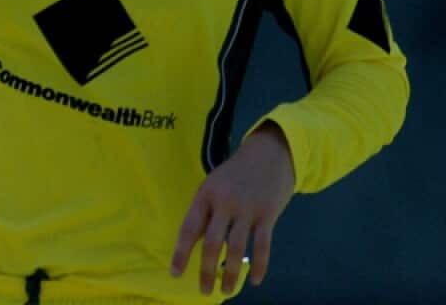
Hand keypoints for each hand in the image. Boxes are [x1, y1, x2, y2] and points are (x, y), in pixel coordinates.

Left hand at [171, 123, 295, 295]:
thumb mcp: (214, 185)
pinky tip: (254, 280)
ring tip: (226, 291)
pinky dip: (259, 265)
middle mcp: (225, 202)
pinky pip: (263, 245)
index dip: (181, 252)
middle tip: (203, 290)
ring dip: (230, 273)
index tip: (175, 273)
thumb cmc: (235, 174)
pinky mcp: (268, 214)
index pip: (189, 228)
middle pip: (212, 242)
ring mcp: (247, 208)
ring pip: (236, 248)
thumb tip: (196, 243)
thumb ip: (206, 211)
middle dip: (206, 270)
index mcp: (206, 194)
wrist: (269, 154)